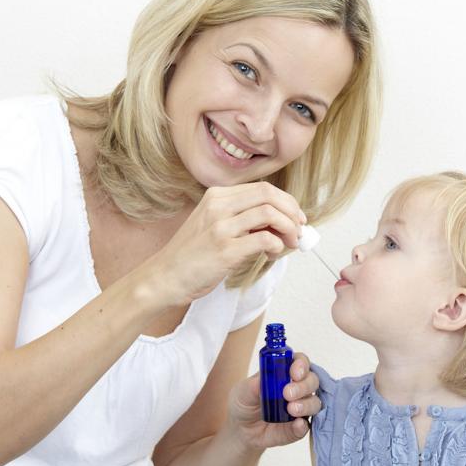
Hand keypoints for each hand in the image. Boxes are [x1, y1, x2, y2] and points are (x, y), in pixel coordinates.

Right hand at [146, 182, 306, 305]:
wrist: (165, 277)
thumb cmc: (192, 255)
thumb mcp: (213, 224)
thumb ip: (241, 218)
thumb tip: (280, 220)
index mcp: (216, 196)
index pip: (262, 188)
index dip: (286, 201)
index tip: (296, 216)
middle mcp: (218, 206)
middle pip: (269, 195)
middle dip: (292, 211)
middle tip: (300, 228)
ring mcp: (220, 227)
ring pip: (269, 214)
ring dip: (288, 229)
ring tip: (290, 243)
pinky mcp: (225, 250)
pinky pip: (264, 239)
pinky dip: (277, 245)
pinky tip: (273, 254)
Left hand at [227, 352, 320, 449]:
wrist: (240, 430)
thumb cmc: (244, 403)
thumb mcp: (243, 391)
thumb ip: (254, 385)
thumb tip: (264, 379)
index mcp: (285, 372)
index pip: (301, 362)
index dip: (301, 364)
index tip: (294, 373)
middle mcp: (297, 388)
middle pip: (312, 380)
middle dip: (303, 385)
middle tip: (288, 393)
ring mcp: (300, 407)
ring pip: (315, 402)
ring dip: (306, 404)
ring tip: (291, 409)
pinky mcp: (298, 427)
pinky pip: (307, 425)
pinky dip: (303, 425)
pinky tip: (297, 425)